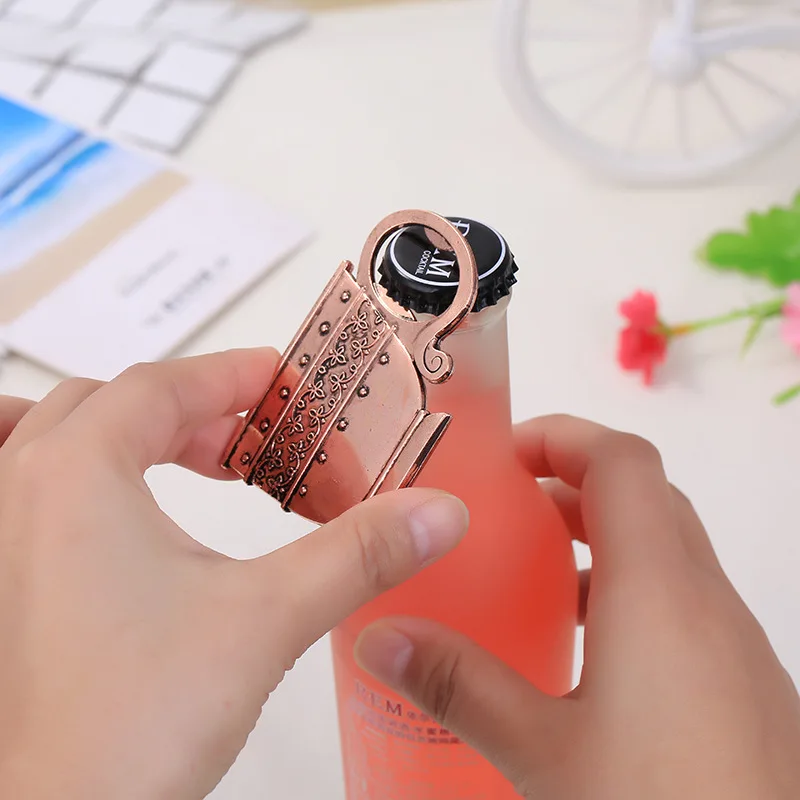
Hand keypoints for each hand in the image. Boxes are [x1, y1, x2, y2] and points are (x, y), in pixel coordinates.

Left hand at [0, 349, 468, 798]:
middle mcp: (23, 491)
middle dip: (195, 412)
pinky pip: (35, 490)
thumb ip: (360, 554)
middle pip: (115, 405)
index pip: (164, 386)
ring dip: (139, 437)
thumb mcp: (267, 617)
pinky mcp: (6, 582)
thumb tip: (437, 513)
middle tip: (260, 441)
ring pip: (68, 443)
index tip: (285, 383)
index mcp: (77, 473)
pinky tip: (122, 510)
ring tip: (205, 466)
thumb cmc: (129, 726)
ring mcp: (1, 537)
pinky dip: (86, 475)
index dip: (234, 376)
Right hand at [355, 415, 799, 799]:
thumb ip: (457, 685)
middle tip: (506, 510)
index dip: (562, 436)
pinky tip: (584, 657)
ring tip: (534, 577)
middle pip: (645, 497)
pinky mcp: (744, 689)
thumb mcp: (541, 754)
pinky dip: (631, 597)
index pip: (621, 461)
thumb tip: (381, 637)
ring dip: (602, 543)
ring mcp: (735, 647)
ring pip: (668, 553)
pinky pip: (685, 607)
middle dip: (572, 485)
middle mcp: (708, 603)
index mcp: (660, 593)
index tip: (503, 454)